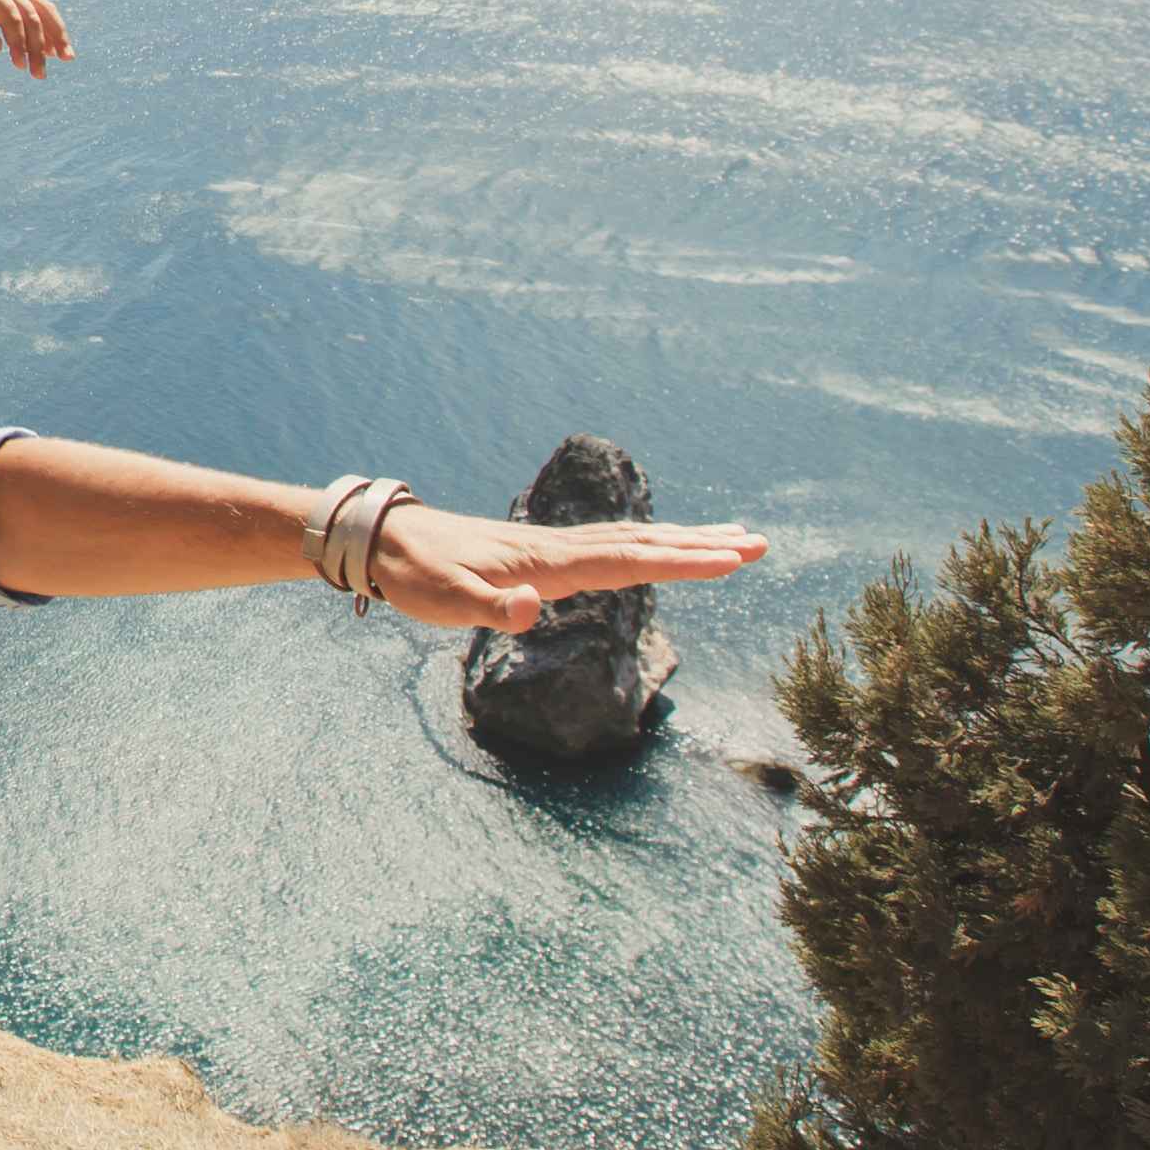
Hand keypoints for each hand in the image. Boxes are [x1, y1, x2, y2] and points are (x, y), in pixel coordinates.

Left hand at [0, 0, 71, 77]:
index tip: (20, 67)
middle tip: (40, 75)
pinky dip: (48, 27)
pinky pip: (39, 8)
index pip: (12, 18)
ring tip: (67, 58)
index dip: (19, 43)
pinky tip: (54, 49)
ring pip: (43, 9)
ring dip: (56, 34)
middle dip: (39, 47)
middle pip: (32, 15)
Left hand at [369, 499, 766, 635]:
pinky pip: (614, 547)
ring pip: (634, 540)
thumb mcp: (445, 601)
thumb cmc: (417, 574)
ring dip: (684, 540)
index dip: (683, 560)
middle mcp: (561, 549)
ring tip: (733, 539)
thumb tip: (530, 610)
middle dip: (703, 546)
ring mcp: (555, 548)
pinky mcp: (545, 555)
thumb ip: (488, 609)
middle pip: (646, 543)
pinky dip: (650, 544)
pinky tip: (661, 547)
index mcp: (550, 562)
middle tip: (761, 543)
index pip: (631, 560)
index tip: (734, 558)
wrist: (388, 542)